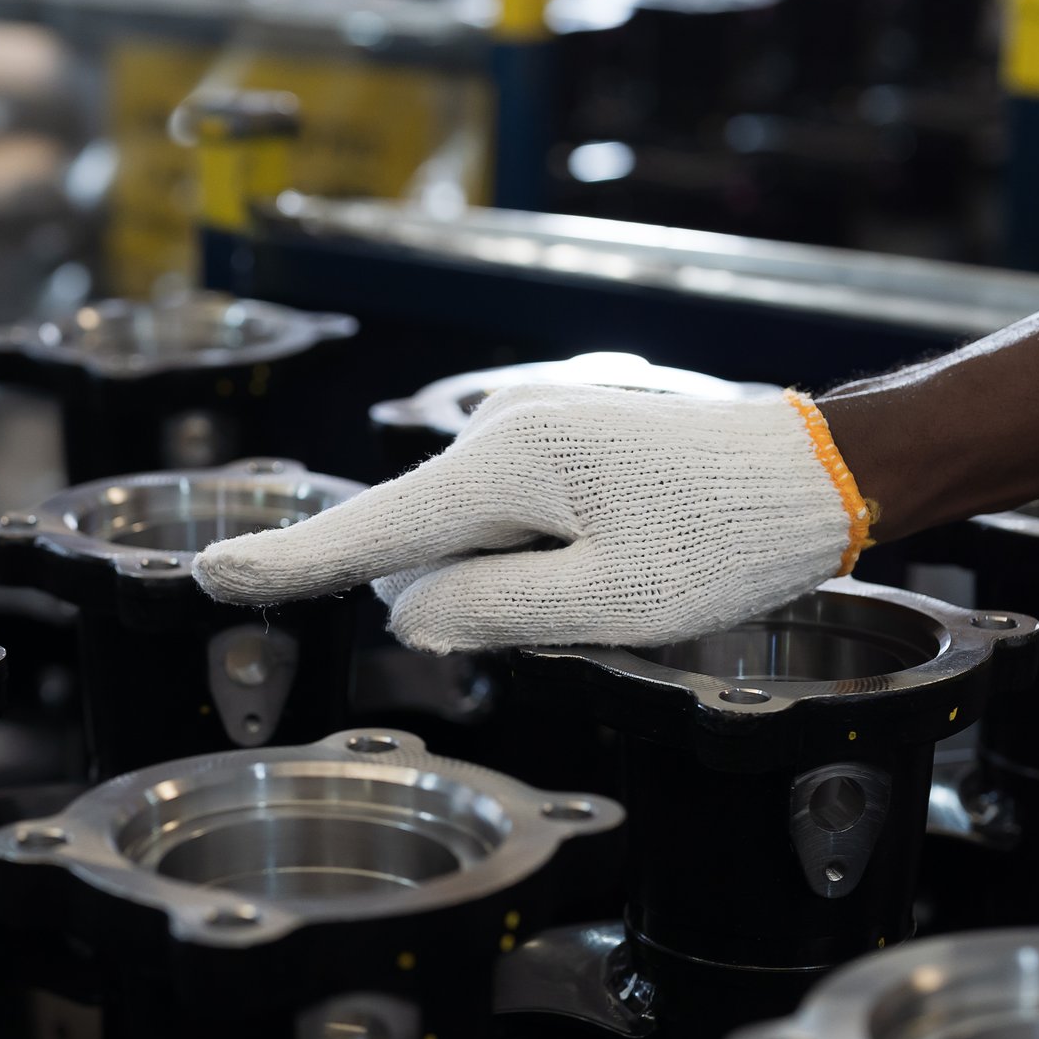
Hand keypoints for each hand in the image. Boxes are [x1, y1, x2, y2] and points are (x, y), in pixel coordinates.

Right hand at [192, 381, 871, 652]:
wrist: (826, 470)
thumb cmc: (728, 541)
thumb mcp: (610, 605)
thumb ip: (492, 613)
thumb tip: (408, 613)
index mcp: (511, 467)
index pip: (374, 532)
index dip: (291, 563)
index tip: (211, 574)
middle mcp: (510, 429)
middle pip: (431, 536)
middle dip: (465, 591)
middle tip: (588, 611)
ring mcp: (542, 425)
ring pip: (481, 526)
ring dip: (518, 573)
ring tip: (630, 580)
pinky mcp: (573, 433)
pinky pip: (522, 507)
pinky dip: (544, 549)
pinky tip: (625, 558)